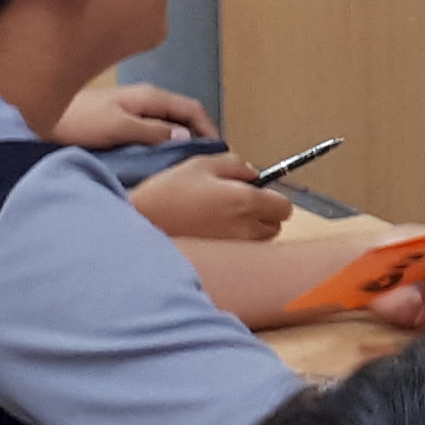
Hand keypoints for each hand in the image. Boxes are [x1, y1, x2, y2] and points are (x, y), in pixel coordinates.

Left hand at [55, 76, 217, 154]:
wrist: (34, 119)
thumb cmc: (75, 121)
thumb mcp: (118, 127)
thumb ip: (152, 132)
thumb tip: (186, 138)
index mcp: (147, 96)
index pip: (191, 108)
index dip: (209, 127)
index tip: (219, 150)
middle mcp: (142, 100)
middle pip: (181, 116)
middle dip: (197, 135)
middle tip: (206, 161)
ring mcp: (129, 111)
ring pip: (165, 125)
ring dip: (178, 141)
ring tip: (185, 165)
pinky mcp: (116, 123)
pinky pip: (149, 132)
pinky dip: (159, 145)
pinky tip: (156, 161)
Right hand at [128, 155, 293, 242]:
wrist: (140, 221)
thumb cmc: (170, 191)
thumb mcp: (203, 164)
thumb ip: (236, 164)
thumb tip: (253, 174)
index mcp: (245, 201)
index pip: (284, 207)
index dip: (274, 197)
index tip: (258, 191)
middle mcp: (244, 228)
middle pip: (275, 226)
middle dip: (264, 214)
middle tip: (238, 202)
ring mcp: (232, 247)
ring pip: (258, 240)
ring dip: (251, 229)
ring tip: (224, 217)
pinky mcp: (219, 259)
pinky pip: (240, 250)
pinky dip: (236, 242)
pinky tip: (213, 231)